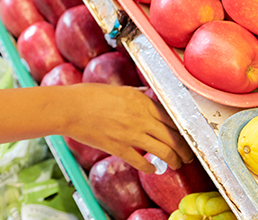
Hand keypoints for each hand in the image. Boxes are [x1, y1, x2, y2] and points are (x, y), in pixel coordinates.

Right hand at [60, 83, 194, 172]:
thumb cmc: (87, 95)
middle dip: (184, 149)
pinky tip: (153, 169)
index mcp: (141, 101)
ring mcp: (131, 134)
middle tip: (188, 155)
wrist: (69, 108)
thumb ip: (135, 93)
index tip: (186, 135)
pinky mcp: (119, 148)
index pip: (172, 118)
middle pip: (173, 136)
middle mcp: (140, 118)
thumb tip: (146, 95)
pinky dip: (150, 168)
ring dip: (174, 160)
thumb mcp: (117, 88)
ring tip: (177, 164)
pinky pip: (141, 162)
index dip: (182, 129)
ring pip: (164, 151)